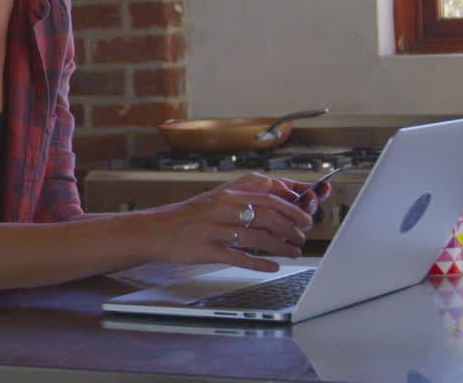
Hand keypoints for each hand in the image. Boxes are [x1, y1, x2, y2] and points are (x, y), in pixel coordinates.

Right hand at [142, 173, 314, 272]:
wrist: (156, 230)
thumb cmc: (188, 216)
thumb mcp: (215, 198)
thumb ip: (242, 198)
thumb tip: (272, 200)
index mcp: (228, 195)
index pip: (269, 197)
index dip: (292, 207)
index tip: (305, 215)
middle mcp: (223, 209)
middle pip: (267, 216)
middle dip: (291, 227)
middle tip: (303, 235)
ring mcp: (215, 230)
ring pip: (257, 237)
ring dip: (281, 246)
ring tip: (293, 251)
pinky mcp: (207, 250)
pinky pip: (239, 257)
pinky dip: (259, 263)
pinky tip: (271, 267)